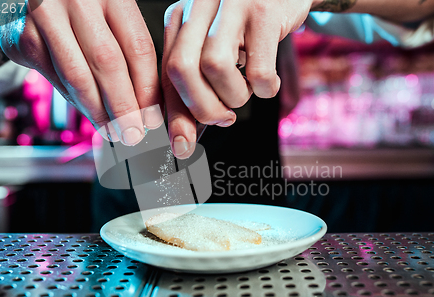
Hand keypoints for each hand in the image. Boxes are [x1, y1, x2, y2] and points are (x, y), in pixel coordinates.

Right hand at [0, 0, 162, 144]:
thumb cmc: (87, 10)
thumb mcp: (115, 17)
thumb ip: (131, 53)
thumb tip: (149, 108)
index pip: (138, 47)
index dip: (147, 90)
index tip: (152, 118)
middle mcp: (78, 0)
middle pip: (107, 63)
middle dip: (123, 107)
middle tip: (133, 134)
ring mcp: (46, 16)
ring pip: (77, 76)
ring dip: (97, 112)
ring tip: (112, 132)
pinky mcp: (22, 36)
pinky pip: (54, 79)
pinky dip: (74, 102)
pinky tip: (89, 112)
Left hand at [162, 0, 312, 157]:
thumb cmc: (249, 28)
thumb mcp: (216, 49)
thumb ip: (197, 86)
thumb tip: (184, 135)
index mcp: (180, 17)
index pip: (166, 72)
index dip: (173, 113)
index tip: (181, 144)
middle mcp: (199, 6)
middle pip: (181, 69)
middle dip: (200, 109)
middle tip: (223, 118)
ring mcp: (231, 6)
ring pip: (215, 68)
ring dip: (234, 96)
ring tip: (247, 90)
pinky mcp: (264, 12)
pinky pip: (257, 69)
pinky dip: (265, 89)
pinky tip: (268, 83)